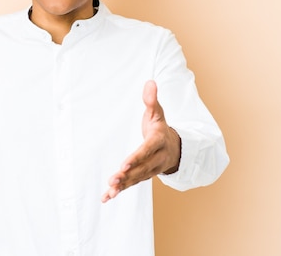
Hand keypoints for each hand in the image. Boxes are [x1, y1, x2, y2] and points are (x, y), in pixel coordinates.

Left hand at [101, 80, 180, 202]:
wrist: (175, 149)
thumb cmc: (160, 128)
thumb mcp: (158, 113)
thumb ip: (152, 100)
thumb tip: (150, 82)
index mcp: (158, 141)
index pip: (147, 150)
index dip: (137, 157)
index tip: (125, 164)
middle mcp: (156, 158)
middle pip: (141, 169)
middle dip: (127, 175)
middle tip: (113, 179)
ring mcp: (150, 170)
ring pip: (136, 179)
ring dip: (123, 185)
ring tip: (110, 190)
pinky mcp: (142, 176)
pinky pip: (131, 185)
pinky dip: (118, 192)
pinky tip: (106, 198)